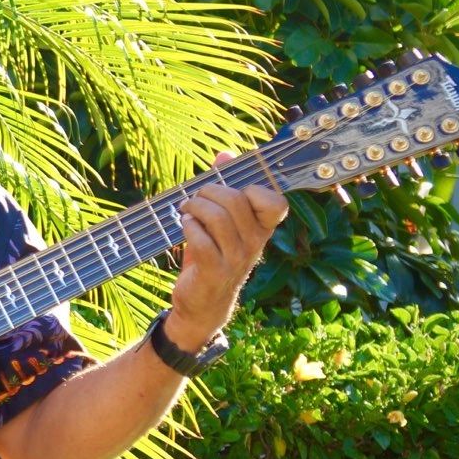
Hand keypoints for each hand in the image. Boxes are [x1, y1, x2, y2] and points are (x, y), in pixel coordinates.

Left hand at [167, 153, 289, 349]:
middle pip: (235, 200)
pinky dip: (187, 226)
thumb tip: (224, 155)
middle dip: (208, 192)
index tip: (231, 190)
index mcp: (263, 228)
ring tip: (185, 211)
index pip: (275, 201)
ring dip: (193, 207)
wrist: (203, 304)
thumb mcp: (222, 223)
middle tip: (194, 199)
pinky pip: (200, 238)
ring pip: (216, 216)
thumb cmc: (213, 255)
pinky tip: (184, 226)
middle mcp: (254, 242)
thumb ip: (224, 187)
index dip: (253, 188)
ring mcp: (235, 258)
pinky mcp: (214, 270)